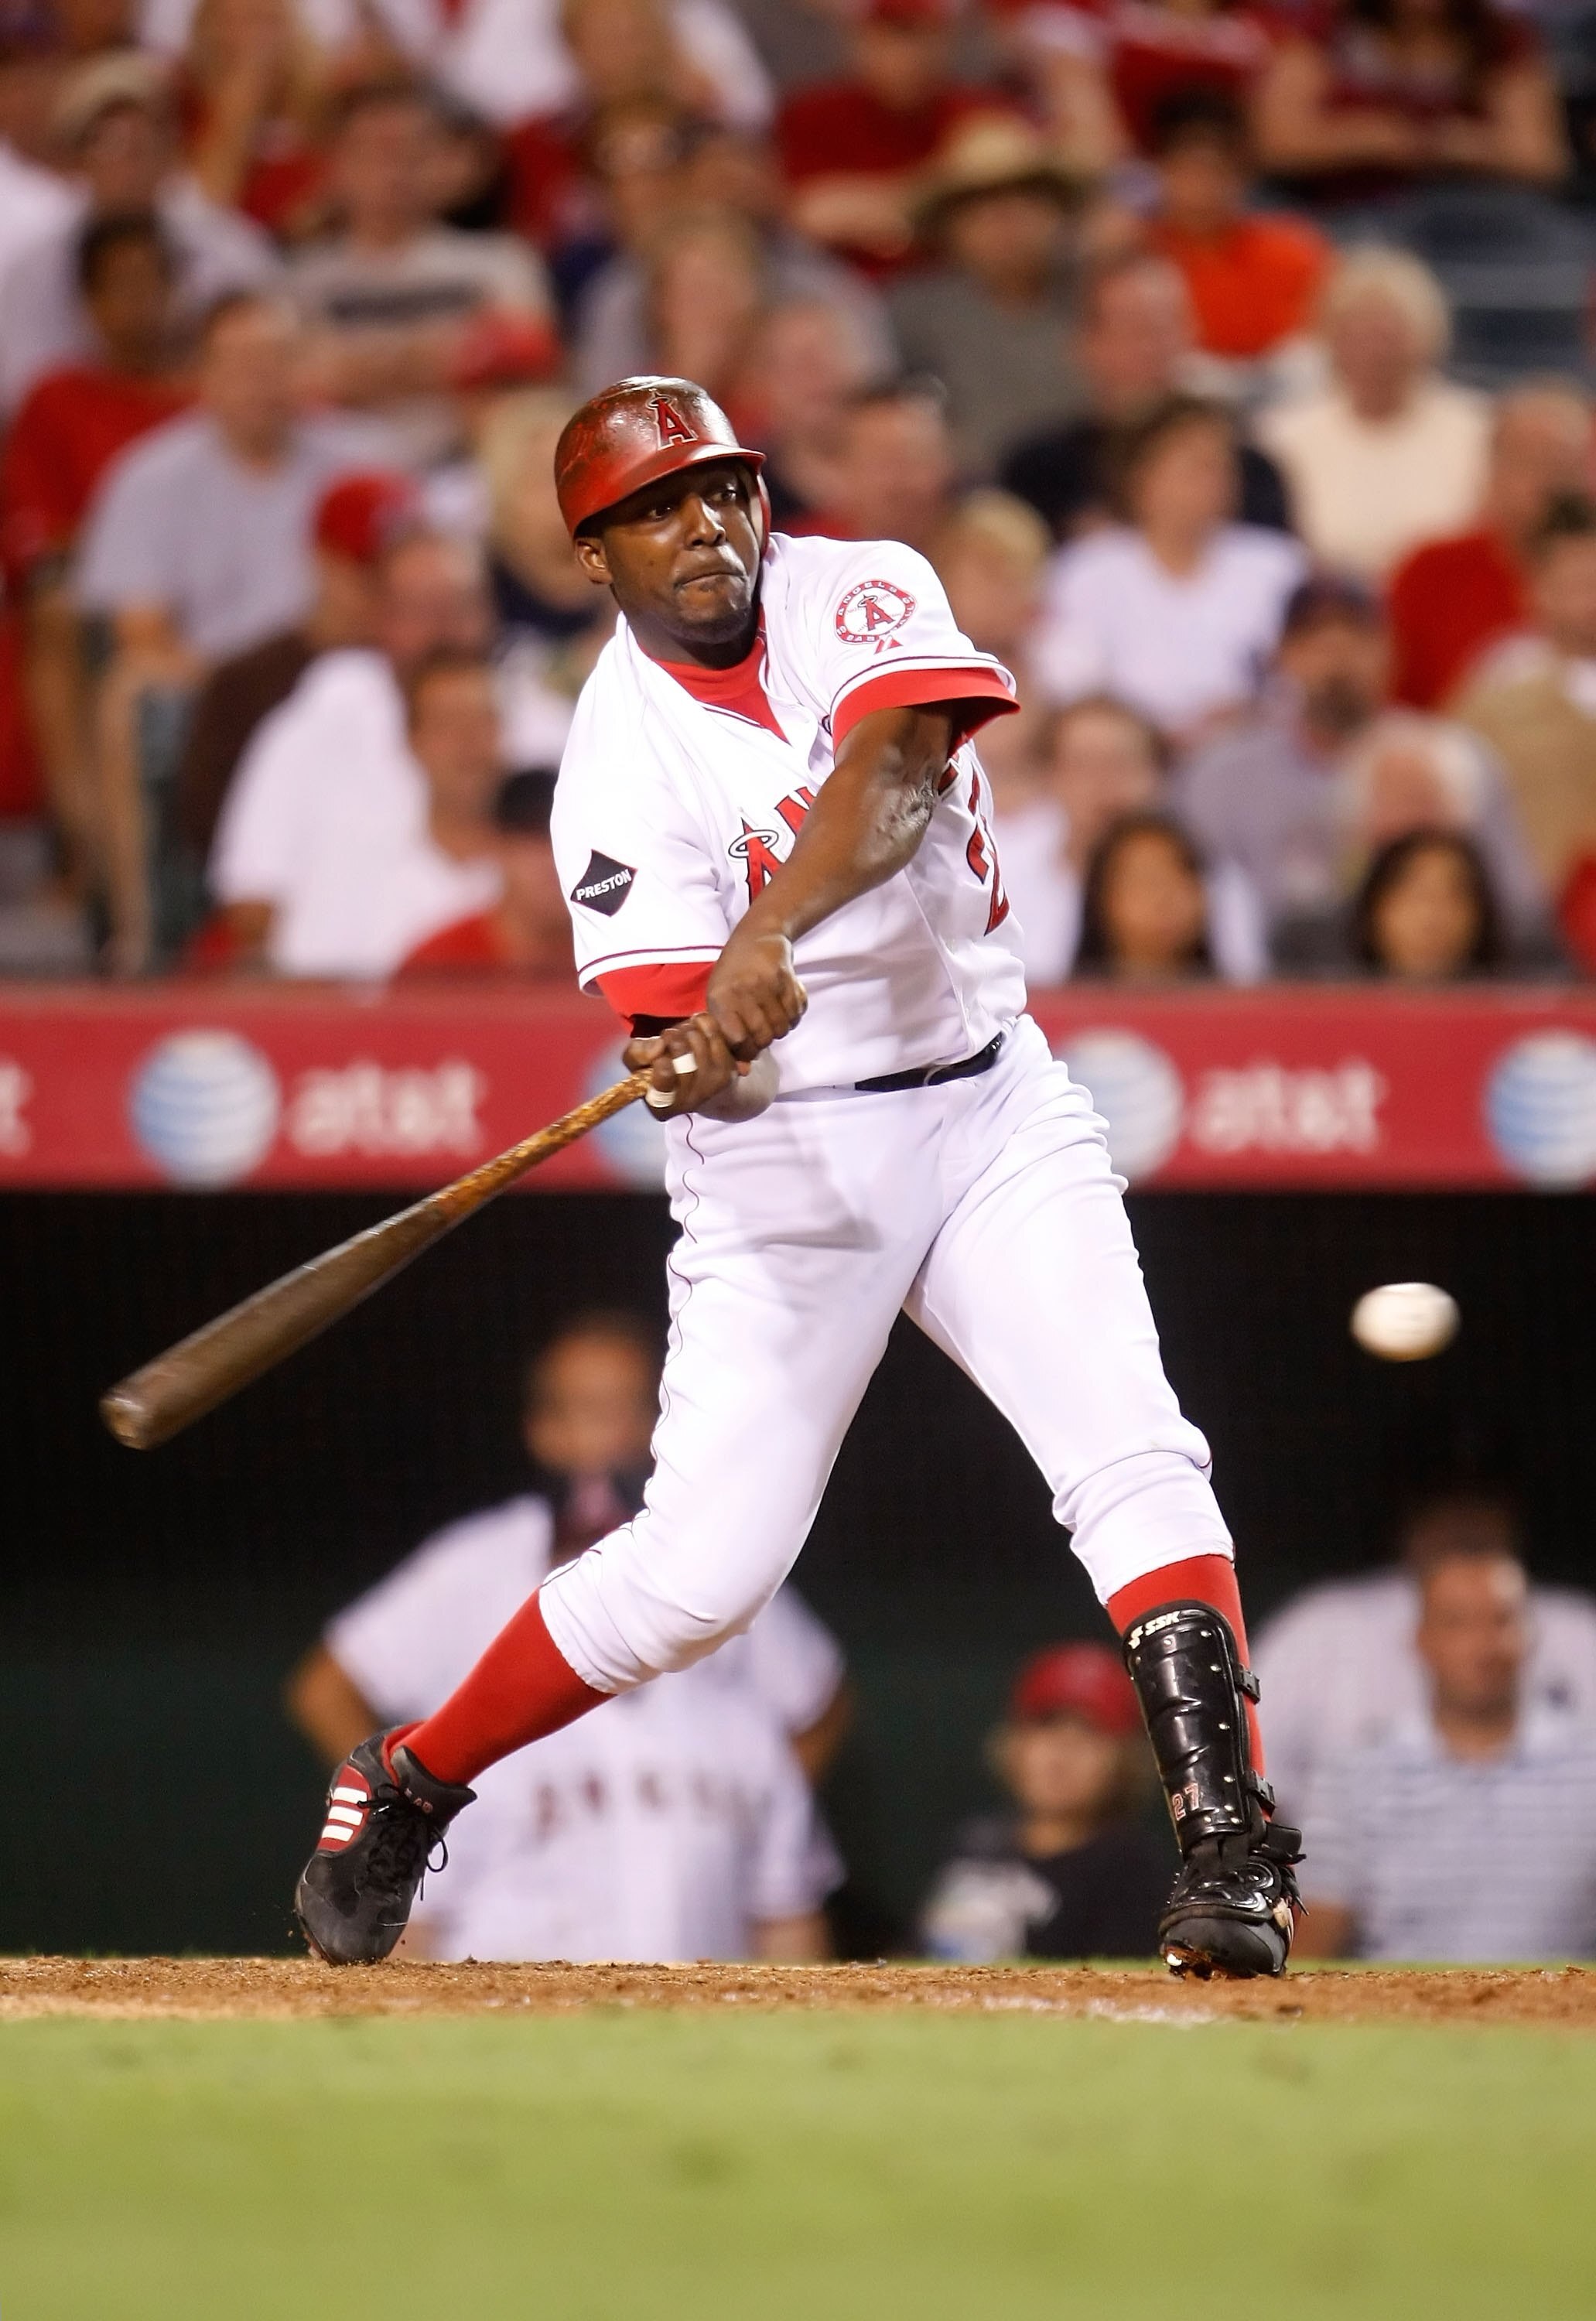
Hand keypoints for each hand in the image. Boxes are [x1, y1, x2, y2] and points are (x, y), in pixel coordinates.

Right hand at [623, 1011, 744, 1119]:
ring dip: (685, 1029)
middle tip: (669, 1039)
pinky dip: (701, 1023)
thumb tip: (658, 1045)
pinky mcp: (727, 1070)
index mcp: (661, 1106)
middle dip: (671, 1036)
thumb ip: (636, 1055)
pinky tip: (697, 1031)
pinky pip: (712, 1031)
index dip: (659, 1057)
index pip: (663, 1073)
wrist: (709, 1091)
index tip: (659, 1054)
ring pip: (694, 1037)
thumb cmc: (668, 1074)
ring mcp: (711, 1085)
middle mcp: (687, 1101)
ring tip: (682, 1036)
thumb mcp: (641, 1067)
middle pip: (679, 1048)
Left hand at [705, 927, 807, 1060]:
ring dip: (781, 1029)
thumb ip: (728, 1035)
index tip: (747, 1047)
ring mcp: (767, 982)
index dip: (745, 1050)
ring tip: (773, 1020)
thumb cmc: (733, 974)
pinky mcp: (788, 977)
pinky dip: (794, 1016)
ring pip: (783, 1027)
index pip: (738, 1039)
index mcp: (721, 997)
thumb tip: (744, 1071)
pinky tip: (785, 1008)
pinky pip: (797, 1012)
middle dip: (765, 1042)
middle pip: (764, 1036)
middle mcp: (744, 990)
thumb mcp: (721, 1000)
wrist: (758, 936)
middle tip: (762, 1035)